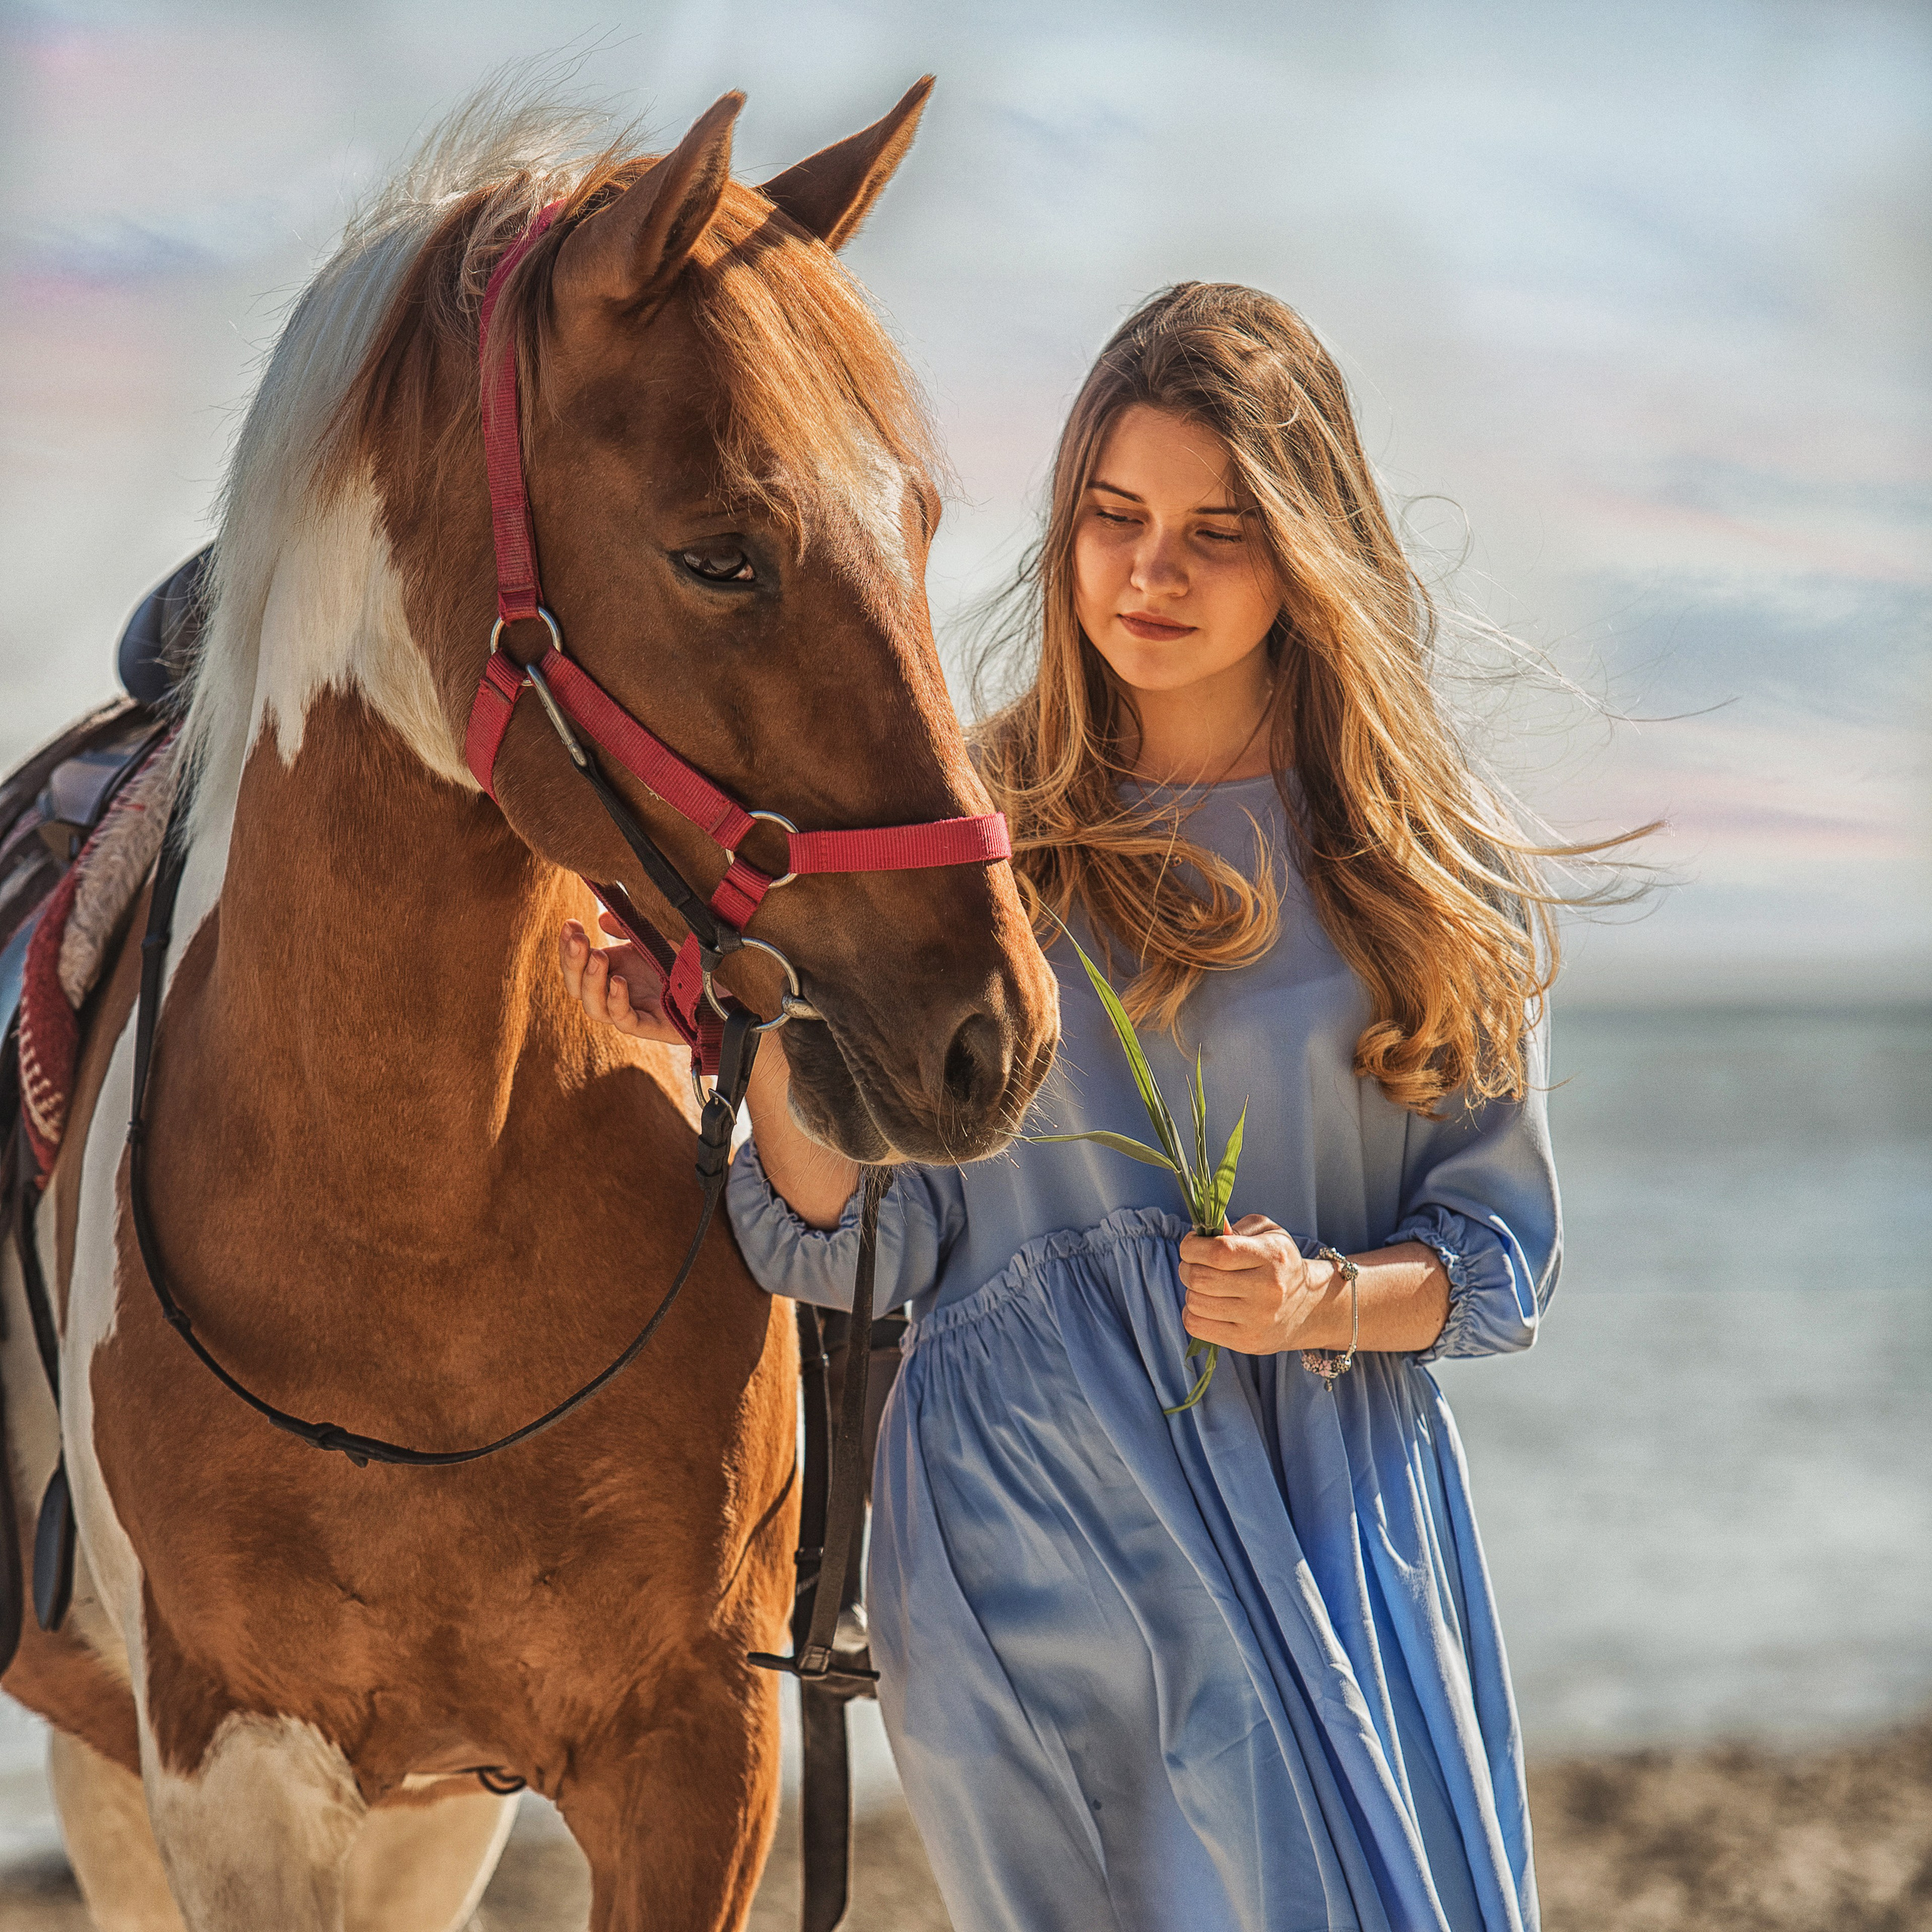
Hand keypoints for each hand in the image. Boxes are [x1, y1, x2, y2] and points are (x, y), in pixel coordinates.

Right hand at [558, 914, 685, 1046]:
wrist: (710, 989)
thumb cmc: (676, 967)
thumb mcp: (648, 941)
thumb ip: (626, 929)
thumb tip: (602, 918)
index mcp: (608, 974)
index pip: (575, 966)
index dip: (567, 947)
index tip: (570, 924)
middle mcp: (613, 995)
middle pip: (577, 987)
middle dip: (573, 962)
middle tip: (579, 939)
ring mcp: (629, 1012)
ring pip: (594, 1008)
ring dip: (591, 982)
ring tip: (598, 957)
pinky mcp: (649, 1026)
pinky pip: (625, 1020)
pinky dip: (617, 1002)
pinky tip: (618, 982)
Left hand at [1179, 1214, 1333, 1354]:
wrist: (1308, 1308)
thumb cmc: (1279, 1263)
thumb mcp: (1267, 1233)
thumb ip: (1235, 1228)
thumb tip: (1203, 1233)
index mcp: (1272, 1256)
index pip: (1218, 1252)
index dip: (1192, 1247)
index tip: (1191, 1245)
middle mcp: (1267, 1289)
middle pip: (1201, 1278)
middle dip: (1187, 1267)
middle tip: (1193, 1264)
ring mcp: (1257, 1319)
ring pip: (1195, 1303)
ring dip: (1191, 1291)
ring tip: (1204, 1286)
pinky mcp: (1247, 1342)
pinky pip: (1197, 1326)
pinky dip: (1192, 1313)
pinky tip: (1206, 1305)